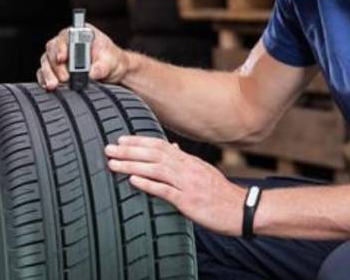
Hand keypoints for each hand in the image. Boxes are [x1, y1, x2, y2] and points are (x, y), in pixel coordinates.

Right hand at [36, 24, 130, 89]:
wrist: (112, 71)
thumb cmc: (111, 60)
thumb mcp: (111, 61)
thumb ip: (102, 66)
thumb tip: (91, 73)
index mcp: (80, 34)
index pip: (66, 37)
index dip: (62, 47)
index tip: (63, 58)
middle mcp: (66, 43)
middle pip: (52, 50)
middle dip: (56, 65)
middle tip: (64, 78)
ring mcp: (58, 56)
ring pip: (46, 62)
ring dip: (49, 74)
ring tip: (54, 85)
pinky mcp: (55, 70)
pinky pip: (44, 73)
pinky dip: (45, 80)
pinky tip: (48, 86)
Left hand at [105, 135, 246, 235]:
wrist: (240, 210)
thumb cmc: (220, 194)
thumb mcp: (204, 172)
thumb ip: (186, 161)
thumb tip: (173, 147)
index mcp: (189, 162)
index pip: (160, 145)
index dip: (139, 141)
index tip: (121, 139)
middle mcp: (187, 169)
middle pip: (154, 154)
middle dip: (129, 151)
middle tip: (108, 148)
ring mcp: (187, 184)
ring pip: (156, 169)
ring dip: (132, 165)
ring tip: (113, 164)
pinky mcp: (188, 201)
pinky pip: (165, 190)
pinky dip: (148, 184)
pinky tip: (133, 181)